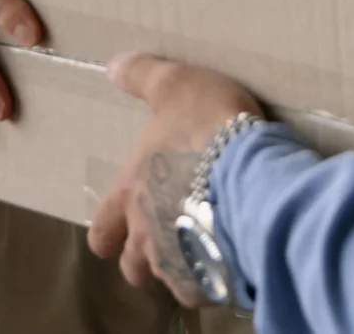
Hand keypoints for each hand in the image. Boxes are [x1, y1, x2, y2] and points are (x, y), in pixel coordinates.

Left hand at [87, 52, 266, 301]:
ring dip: (184, 266)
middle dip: (146, 259)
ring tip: (208, 245)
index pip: (100, 234)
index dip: (109, 233)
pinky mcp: (215, 278)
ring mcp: (180, 263)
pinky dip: (218, 277)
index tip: (126, 224)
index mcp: (130, 197)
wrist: (253, 173)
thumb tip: (112, 65)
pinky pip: (210, 289)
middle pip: (132, 268)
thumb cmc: (207, 129)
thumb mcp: (175, 85)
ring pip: (171, 280)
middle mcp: (147, 237)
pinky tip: (235, 254)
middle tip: (170, 237)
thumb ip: (143, 76)